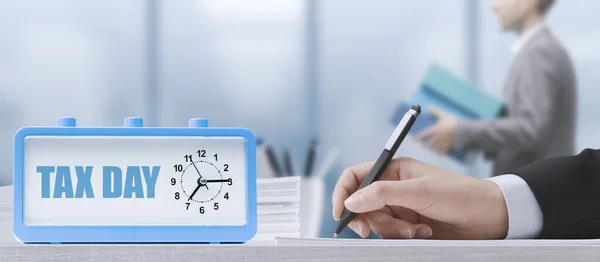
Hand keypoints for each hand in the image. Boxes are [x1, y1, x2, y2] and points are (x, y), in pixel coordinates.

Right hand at [332, 157, 507, 239]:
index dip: (344, 193)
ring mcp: (401, 208)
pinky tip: (423, 233)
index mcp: (394, 170)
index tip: (341, 212)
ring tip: (416, 230)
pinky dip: (403, 238)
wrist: (491, 217)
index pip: (356, 176)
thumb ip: (383, 194)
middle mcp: (394, 188)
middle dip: (369, 219)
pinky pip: (391, 236)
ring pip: (377, 223)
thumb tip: (352, 201)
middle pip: (363, 205)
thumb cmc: (460, 194)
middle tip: (370, 231)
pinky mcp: (409, 227)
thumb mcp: (419, 190)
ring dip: (392, 230)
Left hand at [415, 107, 456, 154]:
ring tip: (431, 149)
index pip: (423, 134)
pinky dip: (441, 153)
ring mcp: (443, 143)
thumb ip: (435, 112)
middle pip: (429, 143)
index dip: (418, 137)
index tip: (414, 139)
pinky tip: (439, 154)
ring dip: (432, 149)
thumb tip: (428, 107)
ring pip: (435, 148)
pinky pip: (443, 151)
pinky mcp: (449, 146)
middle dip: (426, 145)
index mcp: (435, 130)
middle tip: (423, 146)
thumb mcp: (444, 115)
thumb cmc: (453, 122)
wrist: (464, 130)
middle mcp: (437, 138)